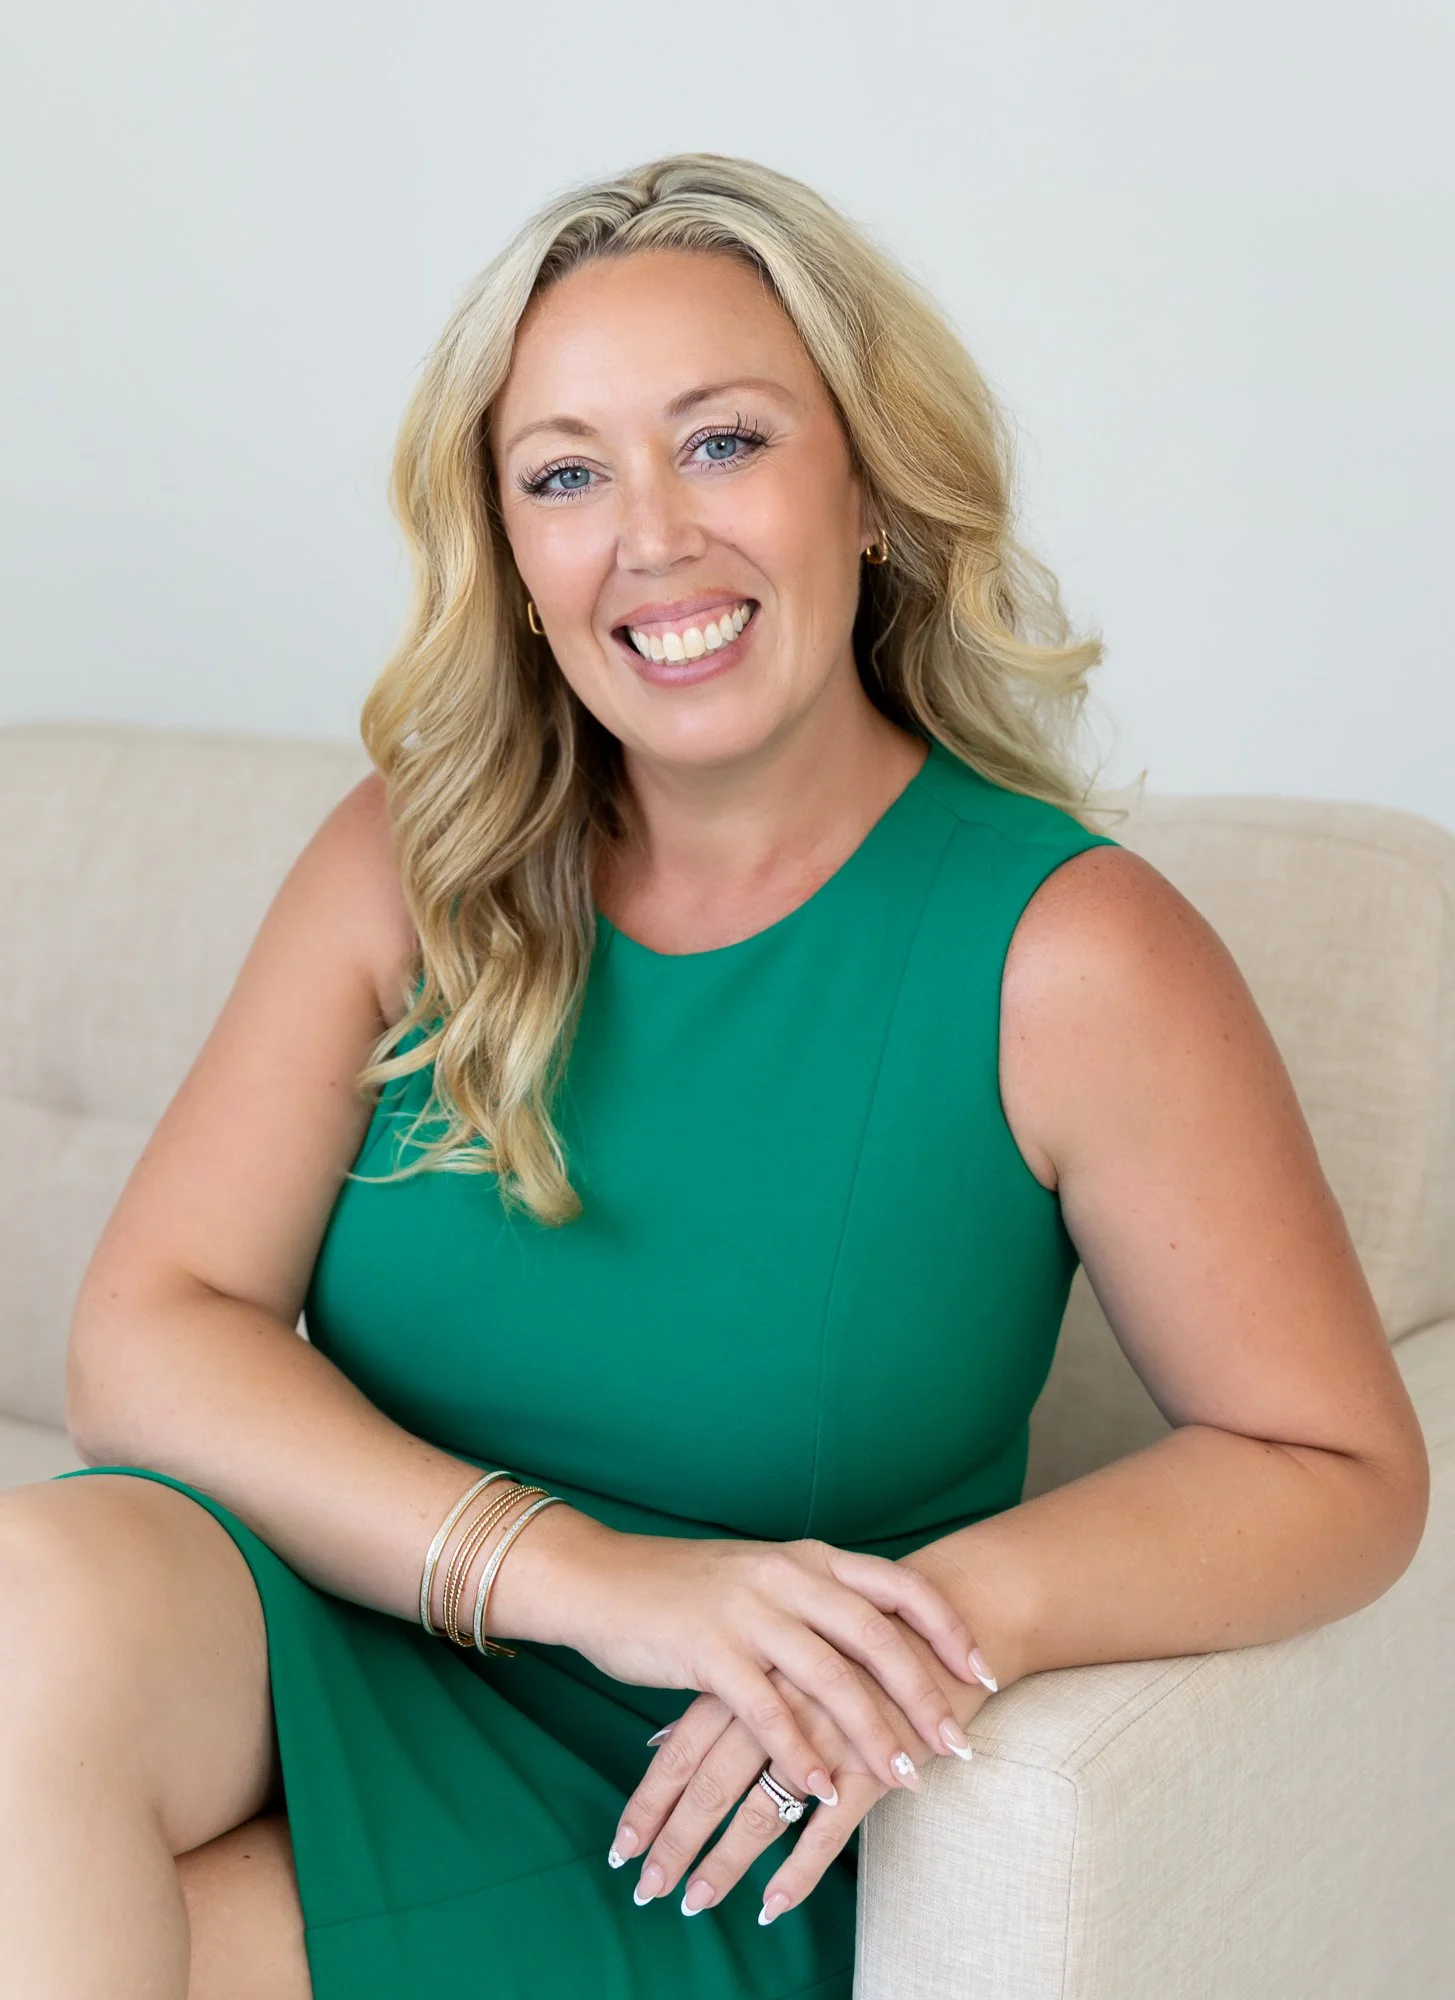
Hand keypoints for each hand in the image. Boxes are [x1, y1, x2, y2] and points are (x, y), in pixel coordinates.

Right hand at [556, 1527, 984, 1801]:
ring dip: (873, 1734)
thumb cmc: (687, 1588)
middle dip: (925, 1695)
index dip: (947, 1629)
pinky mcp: (708, 1651)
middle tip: (960, 1744)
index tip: (985, 1672)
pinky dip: (800, 1753)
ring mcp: (748, 1612)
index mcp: (807, 1559)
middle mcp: (787, 1577)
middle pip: (877, 1637)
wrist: (602, 1579)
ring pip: (831, 1678)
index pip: (898, 1586)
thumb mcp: (764, 1578)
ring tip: (907, 1779)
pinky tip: (821, 1791)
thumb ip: (816, 1601)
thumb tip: (877, 1639)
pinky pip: (768, 1710)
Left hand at [609, 1619, 990, 1920]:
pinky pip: (827, 1831)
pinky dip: (797, 1874)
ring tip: (694, 1903)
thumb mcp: (785, 1647)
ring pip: (760, 1812)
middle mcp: (780, 1700)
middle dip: (675, 1842)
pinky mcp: (872, 1763)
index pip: (684, 1746)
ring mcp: (825, 1732)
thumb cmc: (854, 1634)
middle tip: (648, 1890)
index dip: (651, 1800)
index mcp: (752, 1667)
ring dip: (724, 1866)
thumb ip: (727, 1691)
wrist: (952, 1611)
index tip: (622, 1850)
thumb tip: (664, 1736)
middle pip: (712, 1783)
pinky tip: (772, 1905)